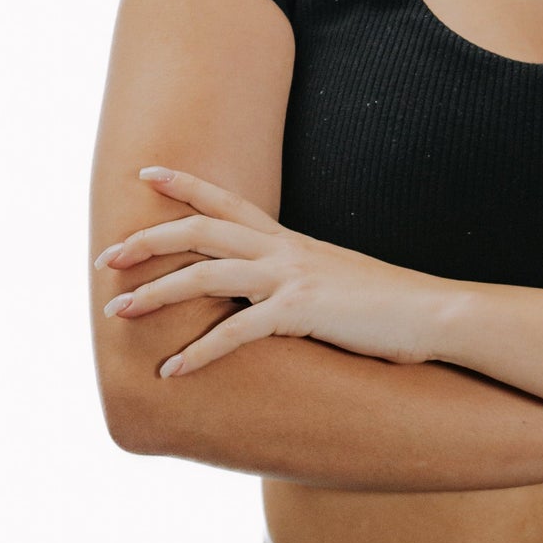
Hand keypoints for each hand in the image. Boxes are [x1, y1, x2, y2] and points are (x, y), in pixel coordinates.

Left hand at [95, 167, 454, 376]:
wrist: (437, 314)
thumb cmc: (393, 308)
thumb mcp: (340, 284)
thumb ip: (304, 284)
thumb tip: (282, 300)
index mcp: (293, 242)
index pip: (228, 201)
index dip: (184, 184)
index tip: (145, 172)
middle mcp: (286, 251)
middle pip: (201, 230)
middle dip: (148, 241)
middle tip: (106, 258)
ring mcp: (292, 278)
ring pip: (205, 275)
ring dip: (155, 293)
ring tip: (115, 312)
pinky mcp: (301, 313)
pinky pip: (235, 333)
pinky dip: (198, 352)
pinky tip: (171, 370)